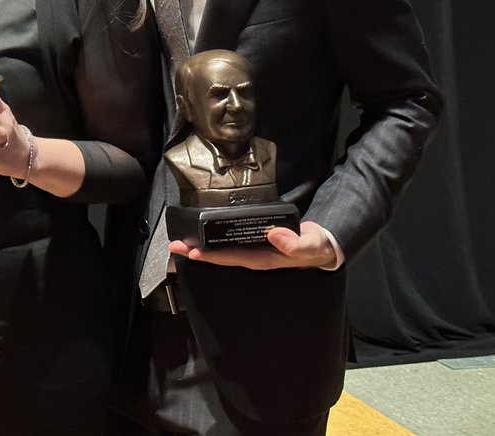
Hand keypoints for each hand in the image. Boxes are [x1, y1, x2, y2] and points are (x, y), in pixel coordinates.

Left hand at [170, 221, 337, 269]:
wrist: (320, 245)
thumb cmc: (314, 246)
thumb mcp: (310, 245)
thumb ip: (296, 243)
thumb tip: (274, 236)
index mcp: (264, 259)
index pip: (233, 258)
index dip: (213, 256)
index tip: (194, 253)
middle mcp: (254, 256)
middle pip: (221, 256)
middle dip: (198, 252)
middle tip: (174, 247)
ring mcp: (252, 249)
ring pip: (222, 249)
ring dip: (201, 246)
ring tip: (179, 242)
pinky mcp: (253, 240)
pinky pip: (229, 241)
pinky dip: (213, 238)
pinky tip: (200, 234)